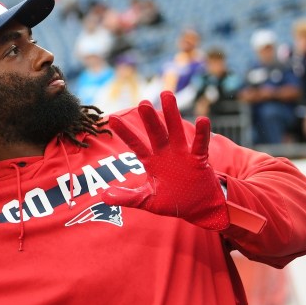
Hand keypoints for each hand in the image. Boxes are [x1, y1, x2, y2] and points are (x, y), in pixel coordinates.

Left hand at [102, 92, 228, 230]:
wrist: (198, 208)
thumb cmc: (172, 201)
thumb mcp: (147, 200)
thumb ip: (127, 198)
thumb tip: (103, 197)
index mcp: (151, 161)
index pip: (136, 144)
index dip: (125, 132)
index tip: (112, 119)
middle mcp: (165, 153)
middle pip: (156, 132)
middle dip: (150, 119)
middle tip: (142, 103)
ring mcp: (182, 154)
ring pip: (176, 131)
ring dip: (172, 114)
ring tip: (167, 95)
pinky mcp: (199, 159)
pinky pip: (201, 144)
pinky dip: (202, 133)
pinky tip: (202, 119)